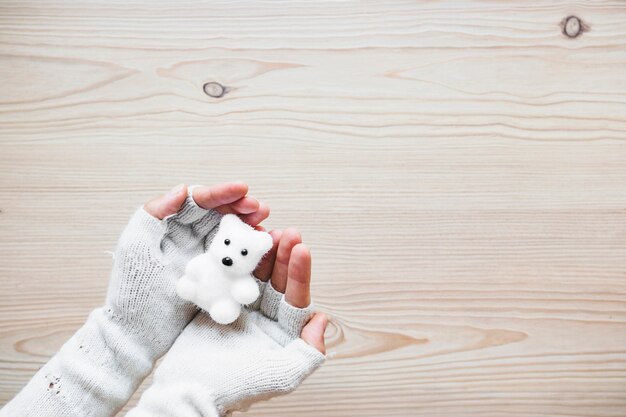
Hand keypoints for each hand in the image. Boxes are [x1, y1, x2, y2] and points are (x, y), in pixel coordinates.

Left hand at [105, 183, 269, 356]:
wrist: (137, 333)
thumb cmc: (131, 289)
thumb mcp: (136, 246)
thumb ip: (154, 213)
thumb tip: (183, 188)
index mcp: (172, 225)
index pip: (200, 202)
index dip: (221, 193)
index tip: (242, 189)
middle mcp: (191, 238)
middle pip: (221, 215)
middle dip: (242, 208)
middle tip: (261, 209)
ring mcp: (205, 259)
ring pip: (232, 238)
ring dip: (250, 230)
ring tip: (264, 229)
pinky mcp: (215, 281)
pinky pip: (235, 266)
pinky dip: (249, 258)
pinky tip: (261, 255)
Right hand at [127, 228, 327, 416]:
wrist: (188, 389)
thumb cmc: (236, 386)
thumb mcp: (282, 375)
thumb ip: (308, 352)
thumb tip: (321, 318)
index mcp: (283, 336)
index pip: (296, 300)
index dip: (300, 274)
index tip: (302, 248)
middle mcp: (265, 322)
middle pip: (278, 283)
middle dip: (283, 257)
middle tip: (286, 232)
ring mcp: (241, 312)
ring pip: (255, 277)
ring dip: (261, 255)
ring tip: (265, 231)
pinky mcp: (218, 305)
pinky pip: (229, 279)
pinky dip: (234, 262)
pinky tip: (237, 243)